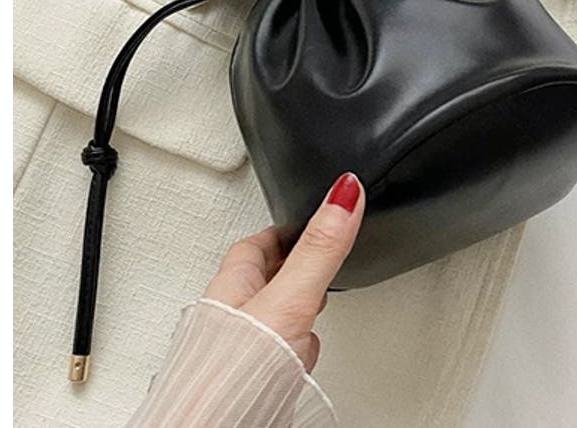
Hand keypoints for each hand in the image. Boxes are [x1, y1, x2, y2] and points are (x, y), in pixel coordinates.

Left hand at [203, 172, 364, 371]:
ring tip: (313, 304)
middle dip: (297, 268)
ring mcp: (244, 351)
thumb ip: (319, 249)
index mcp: (234, 285)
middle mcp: (234, 316)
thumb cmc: (233, 376)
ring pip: (275, 318)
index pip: (260, 243)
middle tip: (317, 254)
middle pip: (267, 277)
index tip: (310, 217)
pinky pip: (280, 355)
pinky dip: (295, 351)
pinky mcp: (257, 382)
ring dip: (296, 312)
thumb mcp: (289, 298)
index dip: (288, 229)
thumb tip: (342, 194)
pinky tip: (301, 360)